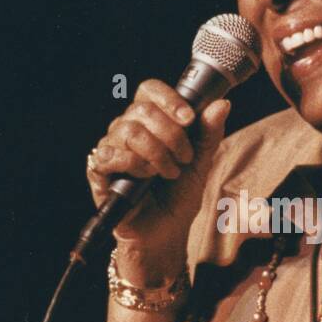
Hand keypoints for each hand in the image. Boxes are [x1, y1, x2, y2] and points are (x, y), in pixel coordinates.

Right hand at [87, 80, 230, 284]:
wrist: (166, 232)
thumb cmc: (178, 196)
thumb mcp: (200, 163)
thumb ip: (208, 134)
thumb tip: (222, 104)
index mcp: (151, 122)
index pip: (149, 90)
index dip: (169, 99)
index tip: (189, 119)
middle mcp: (128, 129)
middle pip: (141, 109)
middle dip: (170, 134)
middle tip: (184, 158)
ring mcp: (112, 147)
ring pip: (128, 130)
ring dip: (156, 152)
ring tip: (168, 172)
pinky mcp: (99, 169)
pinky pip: (109, 153)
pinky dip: (133, 164)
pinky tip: (145, 178)